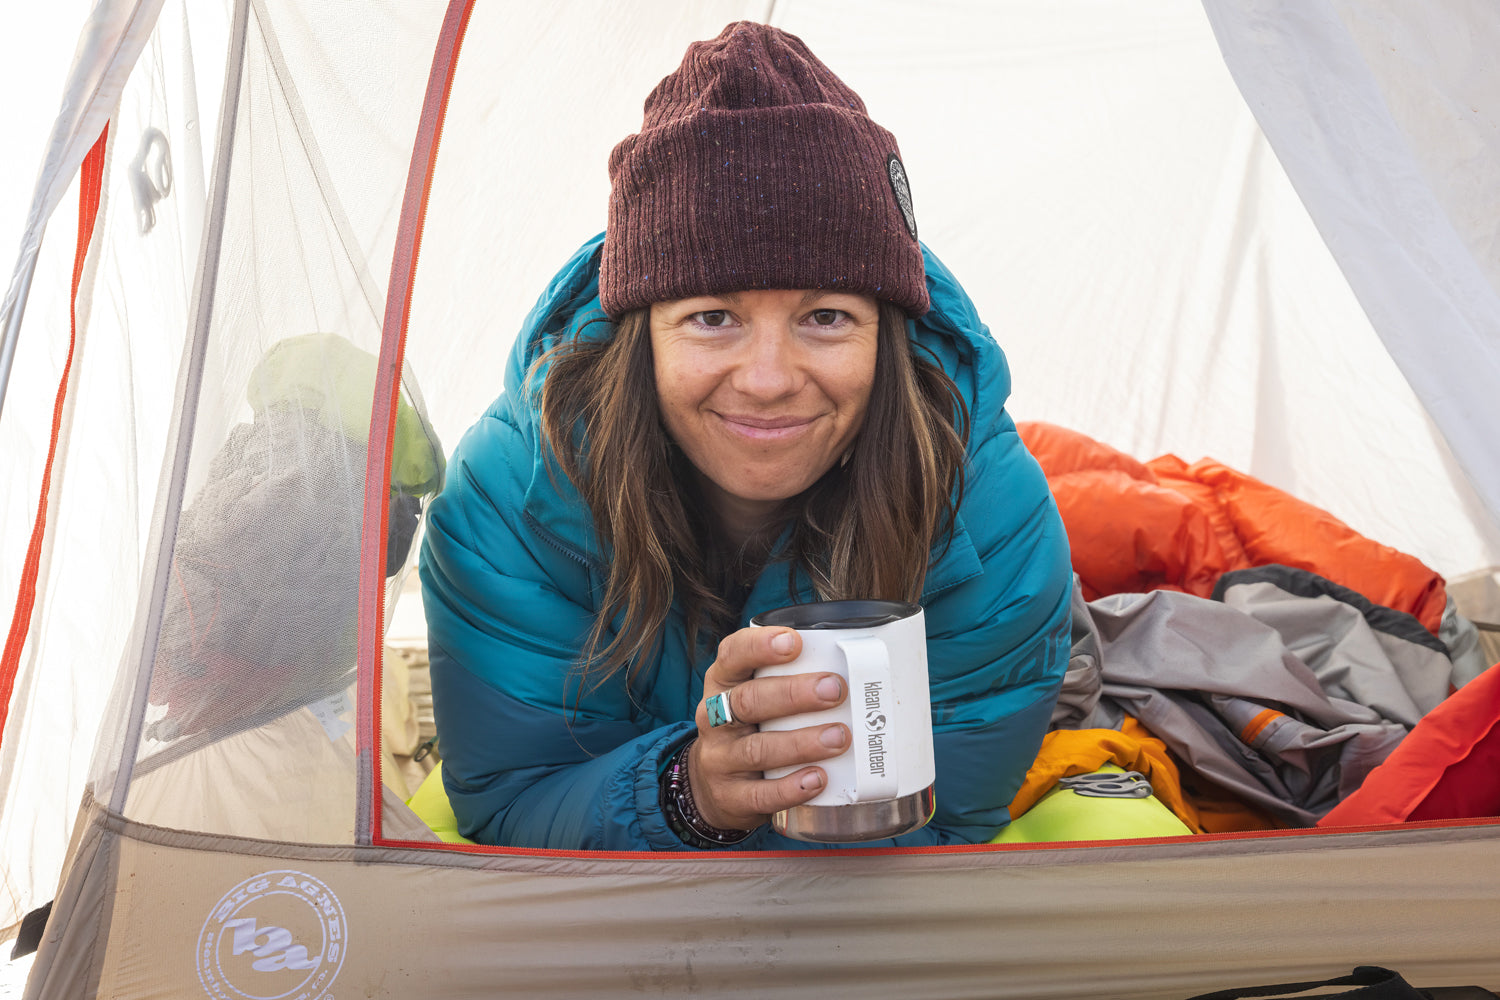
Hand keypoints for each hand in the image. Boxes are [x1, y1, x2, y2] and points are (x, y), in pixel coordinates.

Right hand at [689, 626, 850, 830]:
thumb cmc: (750, 730)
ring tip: (839, 737)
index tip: (794, 642)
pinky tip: (818, 779)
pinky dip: (791, 787)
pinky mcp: (730, 796)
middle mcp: (714, 719)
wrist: (714, 787)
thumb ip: (788, 678)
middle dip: (794, 694)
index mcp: (723, 684)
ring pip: (757, 749)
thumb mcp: (755, 697)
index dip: (759, 646)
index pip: (732, 656)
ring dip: (801, 743)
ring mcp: (720, 760)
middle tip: (834, 689)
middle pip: (748, 701)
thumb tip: (853, 659)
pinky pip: (760, 794)